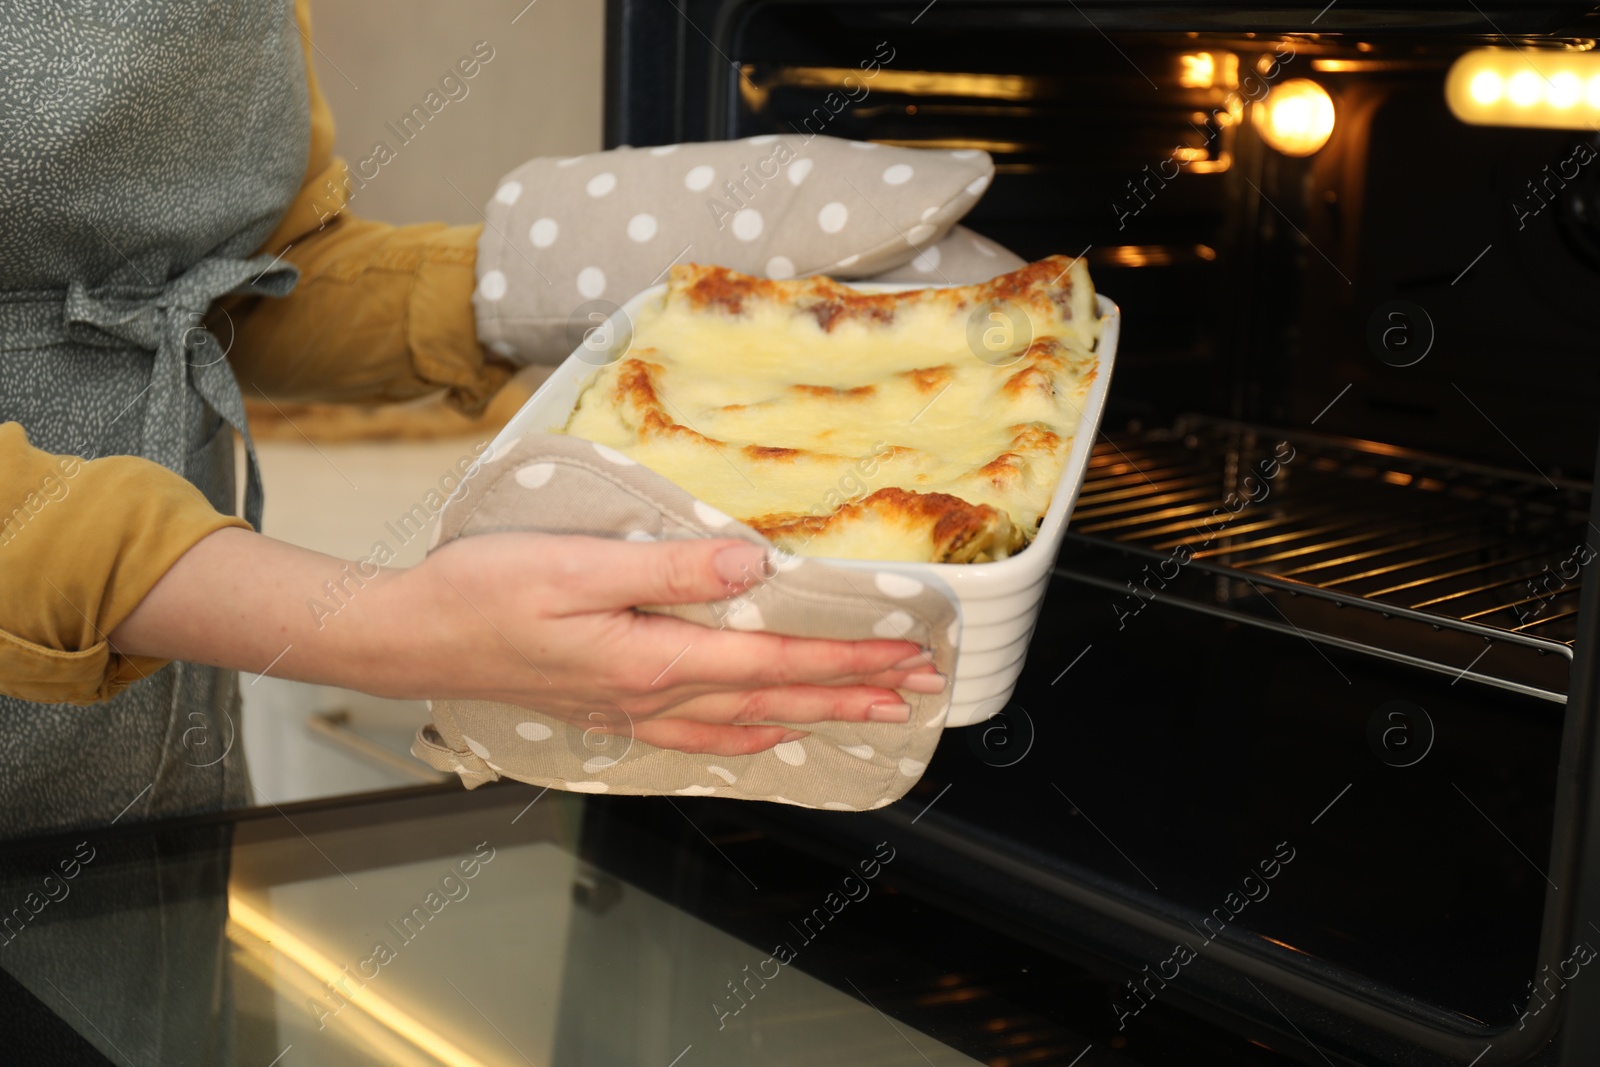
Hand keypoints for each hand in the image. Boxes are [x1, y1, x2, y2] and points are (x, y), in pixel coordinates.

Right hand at [110, 528, 944, 756]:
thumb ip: (671, 569)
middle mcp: (652, 694)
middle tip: (916, 694)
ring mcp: (629, 707)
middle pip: (773, 699)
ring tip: (861, 716)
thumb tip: (756, 569)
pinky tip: (759, 736)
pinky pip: (695, 731)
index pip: (775, 664)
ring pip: (742, 719)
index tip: (907, 656)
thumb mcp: (579, 566)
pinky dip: (742, 734)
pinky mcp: (606, 706)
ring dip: (809, 715)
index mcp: (654, 658)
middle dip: (850, 695)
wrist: (410, 637)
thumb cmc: (485, 592)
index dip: (847, 661)